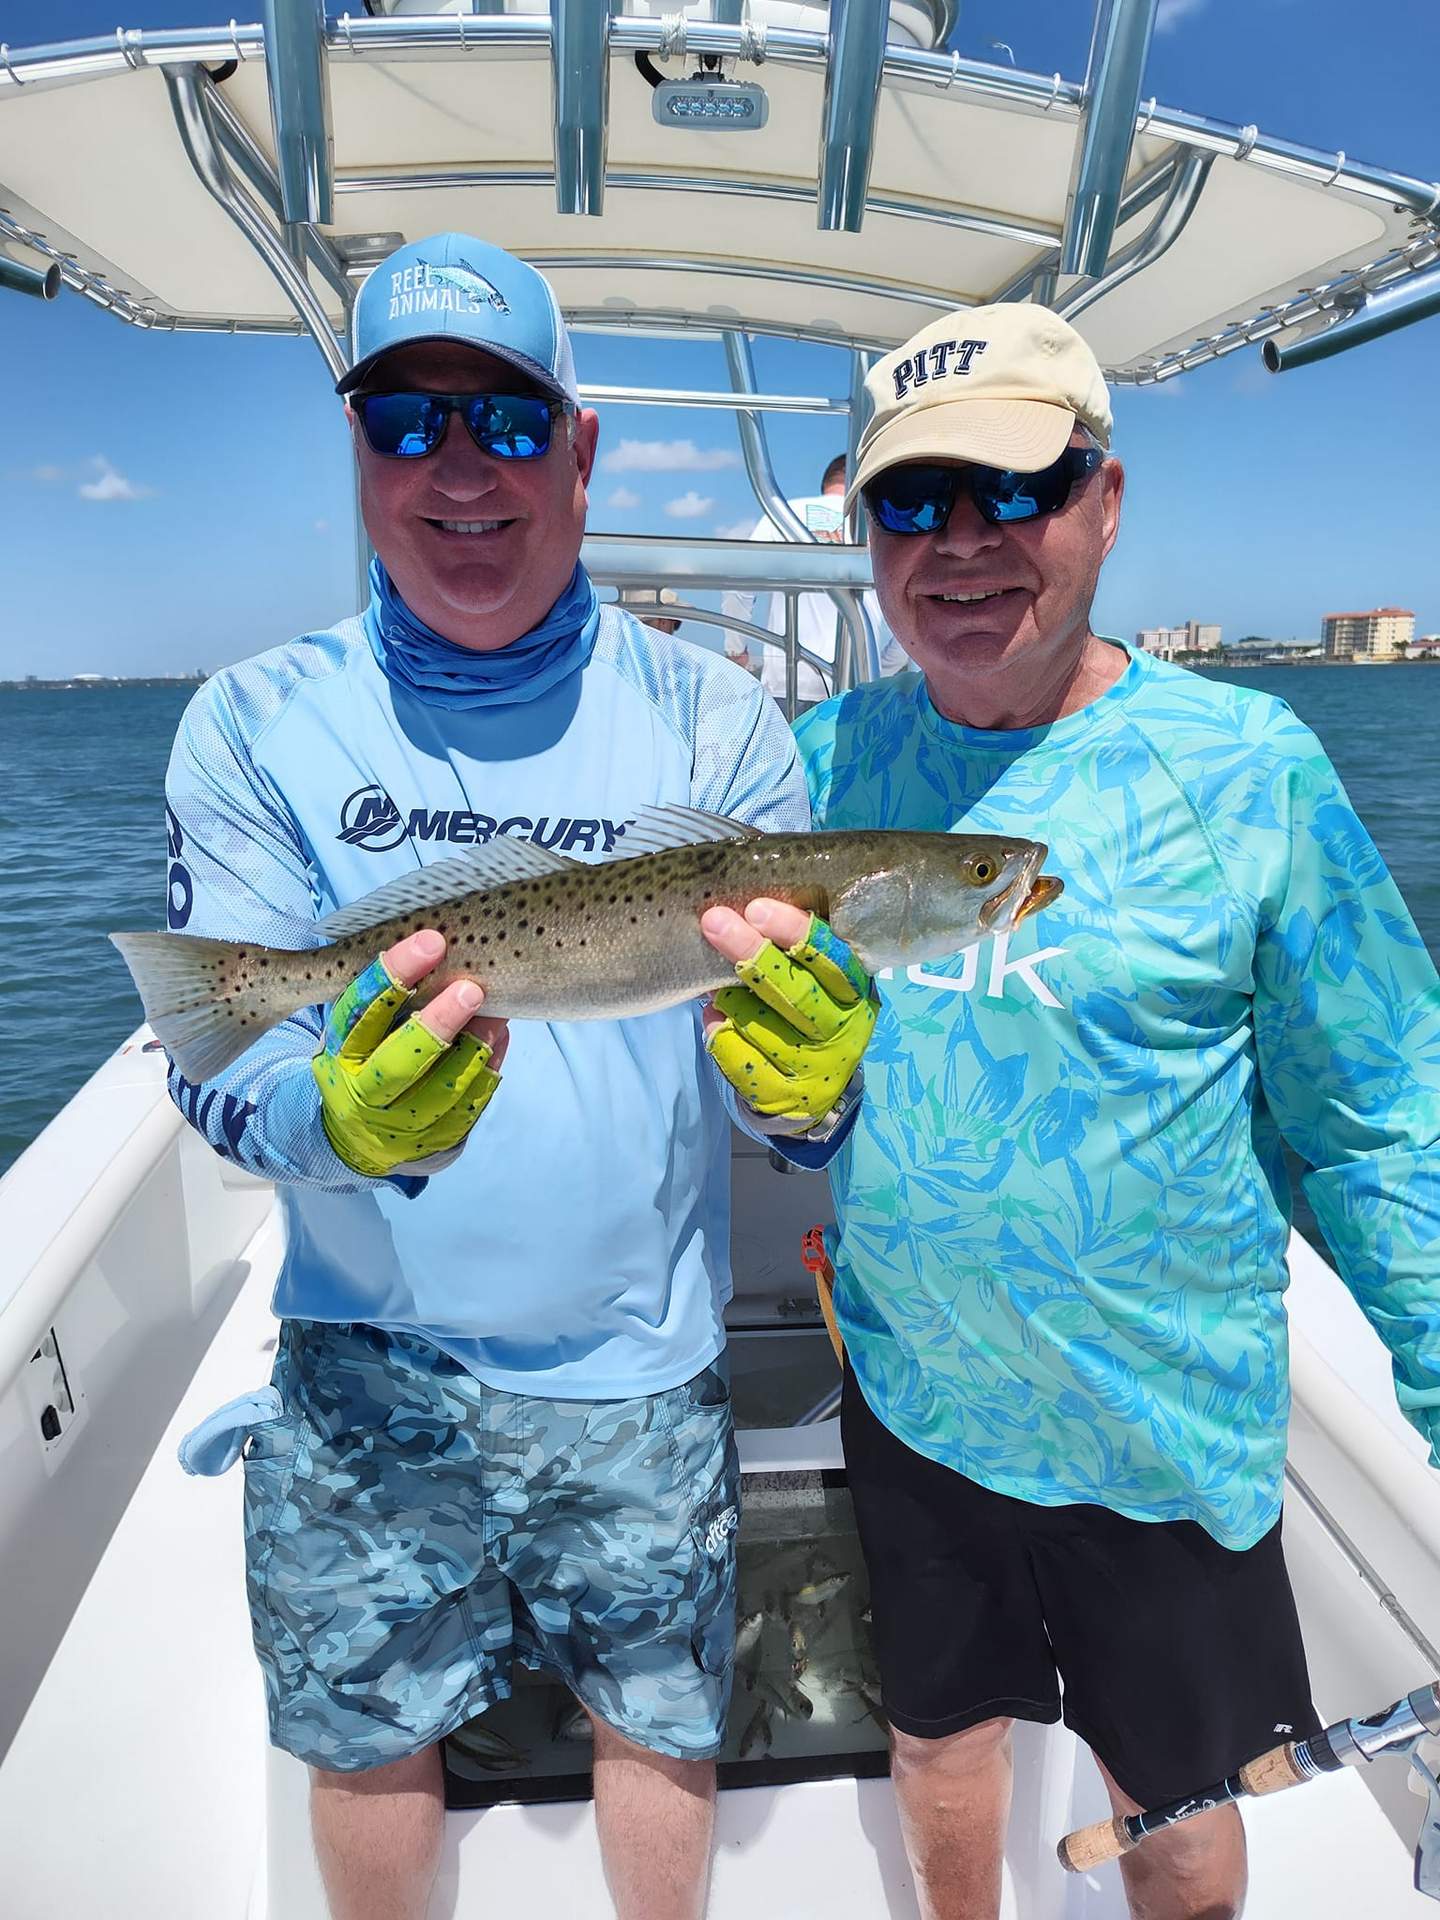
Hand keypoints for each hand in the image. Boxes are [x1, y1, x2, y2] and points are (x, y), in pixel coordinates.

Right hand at [311, 929, 507, 1178]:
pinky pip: (466, 1109)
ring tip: (498, 1014)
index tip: (431, 941)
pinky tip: (499, 1040)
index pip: (360, 1010)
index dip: (392, 975)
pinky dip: (486, 1072)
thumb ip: (391, 995)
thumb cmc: (369, 1056)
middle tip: (472, 989)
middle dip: (438, 1022)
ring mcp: (396, 1124)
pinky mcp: (431, 1142)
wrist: (360, 1134)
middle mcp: (361, 1091)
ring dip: (474, 1049)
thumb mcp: (361, 1027)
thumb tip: (449, 947)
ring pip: (440, 1089)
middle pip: (398, 1060)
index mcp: (339, 1051)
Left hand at [700, 899, 876, 1129]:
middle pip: (796, 991)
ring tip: (713, 986)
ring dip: (729, 999)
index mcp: (856, 992)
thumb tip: (742, 913)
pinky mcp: (786, 1096)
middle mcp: (844, 1031)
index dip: (796, 932)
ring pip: (761, 1024)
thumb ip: (796, 956)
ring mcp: (817, 1067)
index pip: (833, 959)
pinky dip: (719, 1033)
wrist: (813, 1094)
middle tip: (715, 922)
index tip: (757, 909)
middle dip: (752, 953)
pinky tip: (713, 1019)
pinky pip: (740, 1058)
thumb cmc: (807, 1015)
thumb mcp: (818, 984)